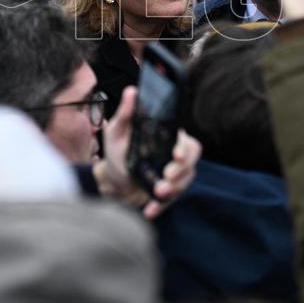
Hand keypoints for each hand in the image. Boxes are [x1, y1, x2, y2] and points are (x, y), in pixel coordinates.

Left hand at [95, 86, 201, 219]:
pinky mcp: (169, 192)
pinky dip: (161, 207)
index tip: (176, 156)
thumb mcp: (117, 132)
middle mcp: (175, 156)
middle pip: (191, 163)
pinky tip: (149, 211)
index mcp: (167, 138)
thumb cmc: (118, 151)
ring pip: (185, 182)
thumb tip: (132, 91)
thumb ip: (125, 113)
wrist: (112, 179)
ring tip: (157, 195)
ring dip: (173, 191)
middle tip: (165, 179)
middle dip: (180, 173)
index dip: (185, 150)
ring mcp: (174, 175)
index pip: (186, 142)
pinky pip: (172, 200)